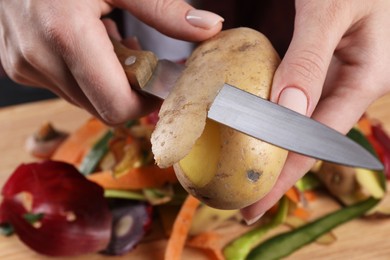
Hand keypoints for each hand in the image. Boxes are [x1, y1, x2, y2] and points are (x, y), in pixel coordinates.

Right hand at [0, 0, 222, 123]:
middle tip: (138, 55)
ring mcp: (25, 64)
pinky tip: (87, 43)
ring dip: (106, 80)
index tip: (160, 83)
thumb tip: (210, 29)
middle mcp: (39, 57)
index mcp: (66, 34)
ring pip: (84, 100)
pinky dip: (84, 74)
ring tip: (109, 40)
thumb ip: (163, 9)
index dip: (144, 102)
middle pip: (102, 108)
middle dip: (128, 89)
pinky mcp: (18, 66)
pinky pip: (64, 88)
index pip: (116, 105)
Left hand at [241, 0, 389, 223]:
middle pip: (308, 140)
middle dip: (277, 173)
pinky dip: (268, 116)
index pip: (317, 140)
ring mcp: (333, 75)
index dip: (285, 175)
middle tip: (244, 202)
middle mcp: (349, 84)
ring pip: (299, 123)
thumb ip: (311, 59)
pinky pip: (291, 97)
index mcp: (365, 78)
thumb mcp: (332, 10)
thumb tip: (287, 113)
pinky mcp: (315, 64)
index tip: (256, 203)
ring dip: (271, 149)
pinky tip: (249, 129)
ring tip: (242, 174)